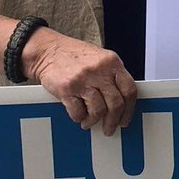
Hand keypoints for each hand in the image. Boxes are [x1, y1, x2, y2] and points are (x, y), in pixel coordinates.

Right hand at [22, 28, 136, 136]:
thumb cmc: (74, 55)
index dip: (129, 109)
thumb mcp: (101, 59)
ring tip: (89, 121)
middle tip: (109, 128)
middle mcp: (100, 70)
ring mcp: (83, 79)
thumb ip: (112, 76)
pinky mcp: (66, 89)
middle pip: (116, 104)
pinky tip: (77, 114)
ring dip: (93, 121)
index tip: (125, 119)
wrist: (48, 50)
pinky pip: (78, 112)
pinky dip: (79, 117)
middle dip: (113, 121)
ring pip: (98, 111)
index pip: (129, 90)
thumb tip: (122, 103)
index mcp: (112, 62)